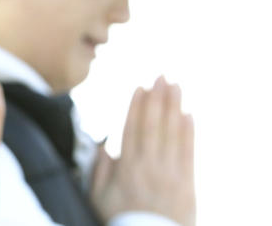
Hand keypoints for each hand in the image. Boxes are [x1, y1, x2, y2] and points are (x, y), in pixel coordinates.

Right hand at [90, 76, 195, 225]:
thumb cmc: (120, 221)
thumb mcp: (98, 197)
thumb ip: (100, 169)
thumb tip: (104, 145)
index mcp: (126, 168)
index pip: (132, 129)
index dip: (136, 106)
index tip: (140, 86)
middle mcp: (150, 166)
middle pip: (154, 125)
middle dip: (157, 98)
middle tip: (161, 76)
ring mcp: (171, 174)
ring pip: (172, 133)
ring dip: (174, 107)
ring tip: (175, 86)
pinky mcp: (187, 184)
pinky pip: (189, 152)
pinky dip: (189, 132)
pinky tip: (189, 115)